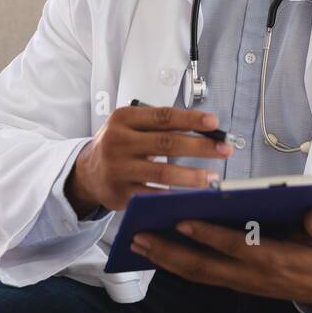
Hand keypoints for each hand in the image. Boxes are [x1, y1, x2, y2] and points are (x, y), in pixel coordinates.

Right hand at [66, 104, 232, 215]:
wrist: (87, 173)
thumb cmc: (119, 145)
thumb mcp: (130, 125)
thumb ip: (159, 125)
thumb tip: (204, 130)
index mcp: (124, 118)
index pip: (163, 116)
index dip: (191, 119)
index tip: (214, 123)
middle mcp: (118, 141)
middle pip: (167, 143)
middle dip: (200, 147)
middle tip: (224, 150)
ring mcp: (118, 168)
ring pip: (162, 173)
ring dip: (192, 176)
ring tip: (213, 178)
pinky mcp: (120, 192)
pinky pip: (153, 195)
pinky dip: (175, 195)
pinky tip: (192, 196)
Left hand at [131, 208, 311, 307]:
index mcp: (274, 259)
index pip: (236, 247)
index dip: (209, 236)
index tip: (183, 220)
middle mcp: (250, 275)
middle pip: (204, 267)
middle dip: (170, 252)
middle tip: (140, 237)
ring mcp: (240, 282)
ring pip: (197, 273)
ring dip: (166, 260)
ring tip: (138, 243)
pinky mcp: (234, 282)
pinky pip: (200, 275)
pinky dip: (176, 265)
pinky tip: (157, 251)